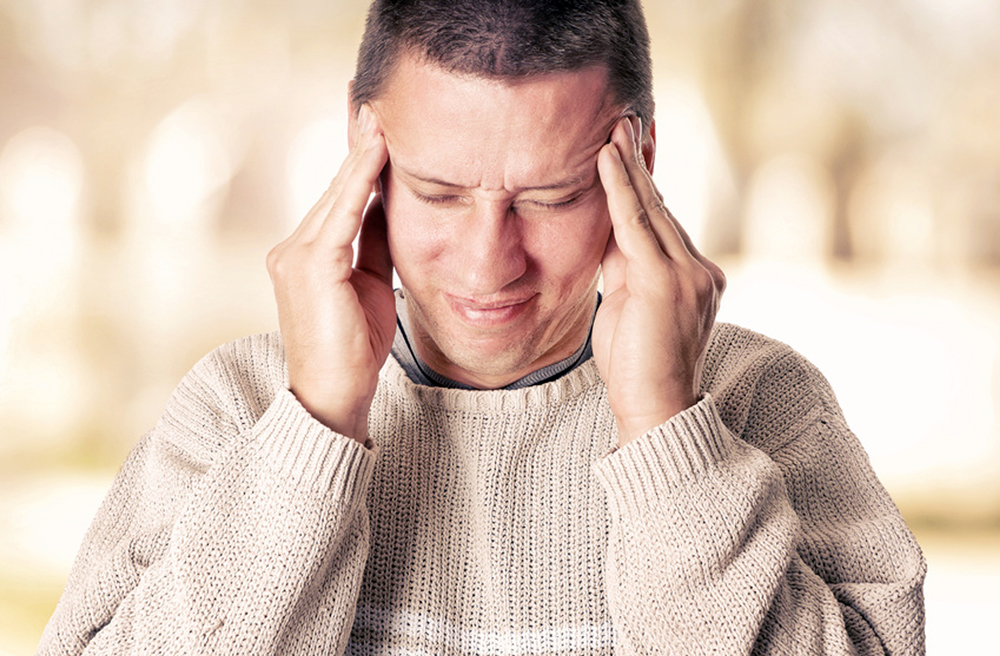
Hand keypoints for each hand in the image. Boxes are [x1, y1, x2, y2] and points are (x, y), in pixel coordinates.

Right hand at [266, 105, 393, 442]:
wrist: (335, 396)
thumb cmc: (355, 348)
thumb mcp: (373, 285)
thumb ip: (376, 243)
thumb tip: (393, 201)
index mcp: (307, 254)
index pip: (337, 197)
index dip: (355, 160)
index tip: (371, 123)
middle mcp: (292, 248)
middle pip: (335, 187)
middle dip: (356, 144)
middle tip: (373, 102)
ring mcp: (295, 255)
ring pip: (338, 194)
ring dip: (361, 153)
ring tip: (379, 115)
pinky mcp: (310, 266)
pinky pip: (343, 215)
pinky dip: (361, 181)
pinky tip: (377, 151)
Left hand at [593, 116, 725, 446]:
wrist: (654, 408)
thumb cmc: (636, 364)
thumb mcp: (627, 304)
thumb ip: (624, 265)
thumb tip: (607, 227)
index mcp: (693, 275)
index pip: (663, 220)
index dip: (644, 183)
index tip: (631, 147)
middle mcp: (700, 269)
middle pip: (661, 207)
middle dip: (640, 163)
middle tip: (625, 120)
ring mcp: (690, 274)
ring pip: (653, 209)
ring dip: (630, 166)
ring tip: (614, 128)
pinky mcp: (668, 281)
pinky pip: (638, 224)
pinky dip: (621, 189)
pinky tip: (608, 159)